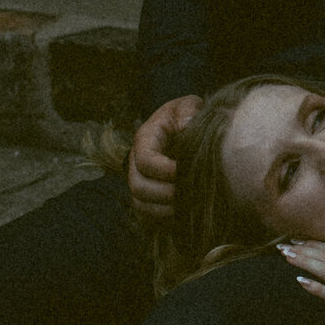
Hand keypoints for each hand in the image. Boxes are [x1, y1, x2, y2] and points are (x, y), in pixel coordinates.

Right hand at [127, 95, 202, 216]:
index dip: (164, 170)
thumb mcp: (189, 106)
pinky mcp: (148, 197)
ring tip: (188, 205)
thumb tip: (187, 126)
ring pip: (141, 204)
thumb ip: (189, 111)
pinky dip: (164, 218)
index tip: (185, 171)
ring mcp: (140, 181)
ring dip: (164, 209)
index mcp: (145, 139)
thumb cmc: (186, 117)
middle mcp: (136, 163)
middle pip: (138, 186)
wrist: (184, 130)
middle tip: (189, 192)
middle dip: (164, 193)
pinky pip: (148, 216)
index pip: (144, 160)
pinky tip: (184, 214)